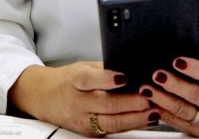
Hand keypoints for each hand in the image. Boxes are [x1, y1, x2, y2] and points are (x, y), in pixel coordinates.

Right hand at [9, 61, 157, 135]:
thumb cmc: (67, 80)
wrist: (45, 98)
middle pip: (105, 104)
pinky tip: (145, 120)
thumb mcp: (83, 67)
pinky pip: (112, 130)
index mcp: (75, 80)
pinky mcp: (88, 132)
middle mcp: (77, 102)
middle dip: (130, 102)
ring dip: (135, 118)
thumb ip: (105, 68)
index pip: (90, 79)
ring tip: (153, 112)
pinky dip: (131, 125)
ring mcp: (82, 120)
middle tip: (149, 98)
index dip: (107, 79)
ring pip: (111, 122)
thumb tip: (132, 69)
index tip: (124, 77)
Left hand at [139, 57, 198, 136]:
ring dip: (162, 99)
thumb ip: (198, 71)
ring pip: (183, 109)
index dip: (193, 68)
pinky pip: (176, 122)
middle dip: (174, 84)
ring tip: (148, 89)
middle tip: (158, 75)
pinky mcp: (197, 131)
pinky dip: (162, 112)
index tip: (177, 61)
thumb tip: (171, 61)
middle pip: (196, 94)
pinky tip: (151, 104)